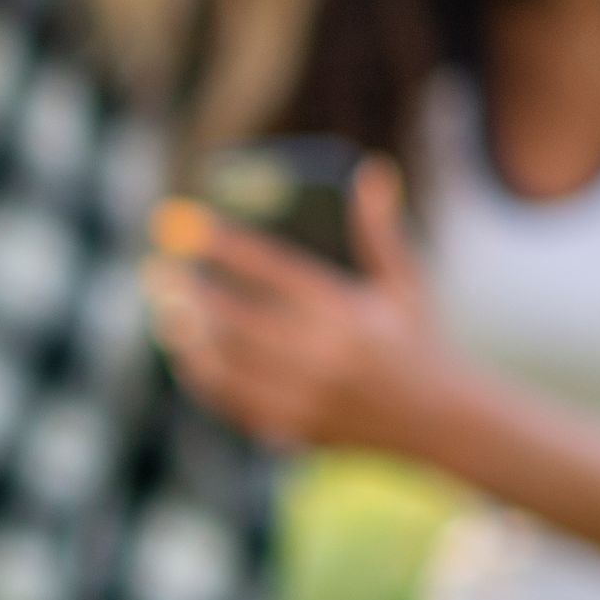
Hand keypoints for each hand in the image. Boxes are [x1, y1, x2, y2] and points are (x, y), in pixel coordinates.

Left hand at [145, 159, 439, 453]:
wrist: (442, 426)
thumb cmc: (419, 343)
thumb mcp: (405, 285)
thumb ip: (379, 232)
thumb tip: (370, 172)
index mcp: (345, 311)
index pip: (270, 267)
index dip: (223, 244)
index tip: (186, 225)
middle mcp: (321, 354)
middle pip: (233, 318)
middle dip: (188, 292)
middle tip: (158, 271)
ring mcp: (304, 395)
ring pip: (223, 361)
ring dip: (185, 334)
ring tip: (165, 309)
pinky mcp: (291, 428)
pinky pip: (229, 400)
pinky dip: (201, 376)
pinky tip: (186, 354)